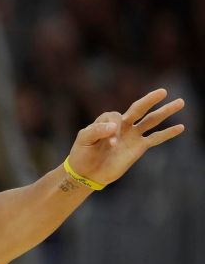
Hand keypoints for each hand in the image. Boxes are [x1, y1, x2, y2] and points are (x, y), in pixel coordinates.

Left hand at [67, 89, 184, 185]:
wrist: (87, 172)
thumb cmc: (83, 153)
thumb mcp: (84, 139)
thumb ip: (97, 131)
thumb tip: (116, 127)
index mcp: (107, 119)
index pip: (116, 118)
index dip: (113, 130)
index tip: (110, 144)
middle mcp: (123, 124)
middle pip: (139, 108)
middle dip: (150, 100)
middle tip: (163, 91)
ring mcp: (132, 135)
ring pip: (151, 120)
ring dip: (165, 111)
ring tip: (180, 102)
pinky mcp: (139, 147)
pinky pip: (156, 138)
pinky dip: (168, 133)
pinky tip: (180, 127)